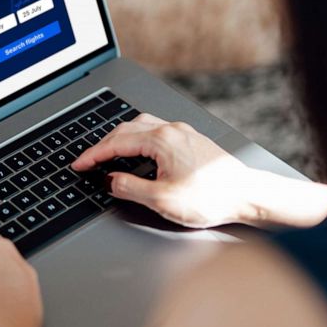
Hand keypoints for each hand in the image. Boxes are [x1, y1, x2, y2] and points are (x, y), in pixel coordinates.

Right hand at [71, 113, 326, 228]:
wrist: (247, 195)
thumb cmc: (211, 198)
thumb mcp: (161, 200)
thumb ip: (130, 188)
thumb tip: (110, 181)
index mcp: (161, 140)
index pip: (116, 142)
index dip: (93, 155)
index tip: (79, 165)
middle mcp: (171, 130)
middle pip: (126, 128)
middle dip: (103, 143)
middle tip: (88, 160)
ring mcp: (183, 132)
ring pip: (142, 126)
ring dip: (121, 138)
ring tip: (108, 154)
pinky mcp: (192, 140)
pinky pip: (156, 130)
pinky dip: (138, 138)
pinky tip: (139, 151)